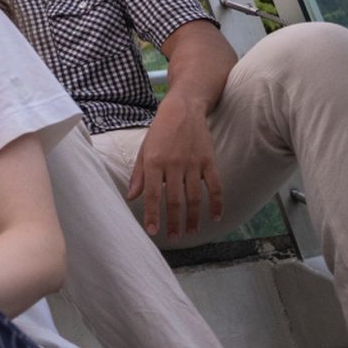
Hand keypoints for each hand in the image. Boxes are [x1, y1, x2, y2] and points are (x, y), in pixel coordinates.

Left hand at [127, 97, 222, 238]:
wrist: (183, 109)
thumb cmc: (160, 131)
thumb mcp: (144, 150)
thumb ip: (139, 175)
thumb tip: (131, 197)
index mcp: (154, 162)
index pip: (153, 194)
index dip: (153, 214)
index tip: (152, 231)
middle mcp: (174, 164)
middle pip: (175, 200)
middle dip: (173, 222)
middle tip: (173, 238)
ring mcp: (194, 163)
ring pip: (194, 197)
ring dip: (193, 218)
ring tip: (190, 232)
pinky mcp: (209, 161)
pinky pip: (215, 186)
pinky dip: (216, 203)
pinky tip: (215, 217)